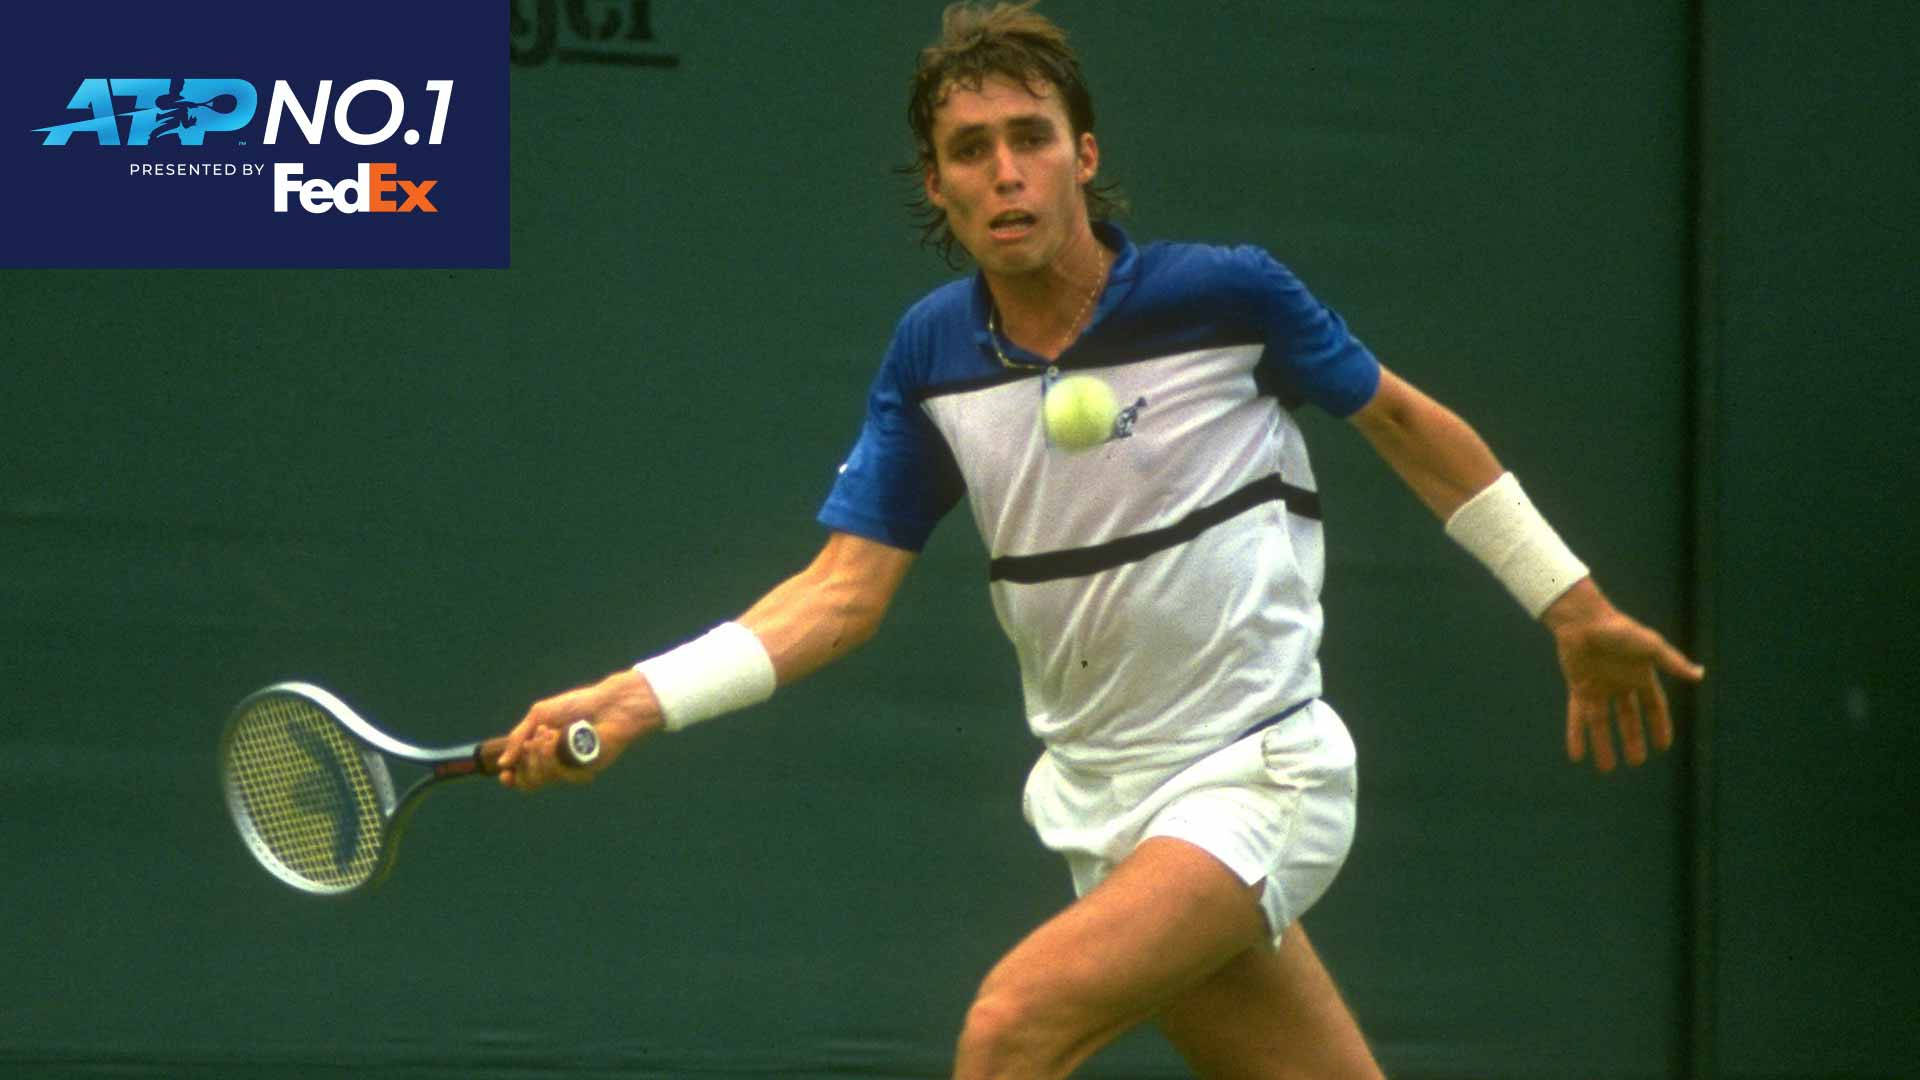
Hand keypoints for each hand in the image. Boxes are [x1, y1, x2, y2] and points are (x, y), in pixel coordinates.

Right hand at [497, 669, 662, 790]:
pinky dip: (553, 755)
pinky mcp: (585, 771)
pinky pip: (560, 774)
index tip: (505, 774)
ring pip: (542, 778)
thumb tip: (502, 764)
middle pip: (529, 781)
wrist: (607, 704)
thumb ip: (517, 738)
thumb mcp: (540, 715)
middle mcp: (555, 763)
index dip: (511, 779)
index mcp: (543, 751)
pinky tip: (557, 737)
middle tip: (533, 740)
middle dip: (525, 760)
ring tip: (548, 731)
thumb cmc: (576, 705)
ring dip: (538, 754)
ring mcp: (570, 769)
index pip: (523, 775)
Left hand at [1542, 579, 1704, 773]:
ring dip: (1604, 745)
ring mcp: (1598, 687)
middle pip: (1628, 718)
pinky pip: (1577, 716)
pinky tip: (1576, 755)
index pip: (1654, 707)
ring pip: (1602, 723)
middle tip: (1637, 762)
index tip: (1663, 746)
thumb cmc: (1618, 630)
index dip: (1659, 725)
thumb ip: (1672, 662)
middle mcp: (1620, 684)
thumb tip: (1699, 675)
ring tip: (1606, 769)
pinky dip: (1576, 735)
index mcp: (1640, 675)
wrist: (1583, 620)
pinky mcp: (1578, 687)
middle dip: (1632, 740)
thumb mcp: (1650, 647)